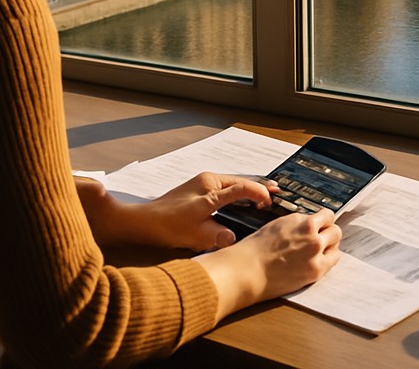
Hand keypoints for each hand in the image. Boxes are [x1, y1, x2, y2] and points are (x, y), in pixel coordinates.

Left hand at [76, 172, 275, 250]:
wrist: (141, 222)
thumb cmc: (166, 226)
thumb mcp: (193, 234)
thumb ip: (216, 235)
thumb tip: (233, 237)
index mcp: (209, 187)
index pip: (240, 187)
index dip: (257, 193)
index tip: (269, 203)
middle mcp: (207, 181)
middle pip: (239, 181)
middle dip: (258, 186)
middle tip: (277, 190)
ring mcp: (202, 184)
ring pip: (232, 184)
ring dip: (248, 188)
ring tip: (265, 193)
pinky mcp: (197, 191)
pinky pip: (224, 188)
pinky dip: (237, 191)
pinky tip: (242, 198)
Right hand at [197, 209, 341, 320]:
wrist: (249, 270)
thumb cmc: (258, 247)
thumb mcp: (279, 224)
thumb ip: (298, 223)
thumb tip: (310, 223)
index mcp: (303, 222)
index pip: (328, 215)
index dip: (324, 220)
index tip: (322, 224)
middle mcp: (313, 236)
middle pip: (335, 230)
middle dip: (329, 233)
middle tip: (322, 238)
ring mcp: (316, 254)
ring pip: (336, 246)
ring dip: (330, 246)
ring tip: (320, 251)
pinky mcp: (315, 272)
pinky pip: (332, 261)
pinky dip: (328, 260)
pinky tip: (318, 261)